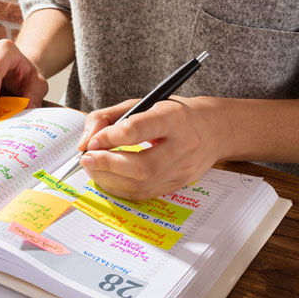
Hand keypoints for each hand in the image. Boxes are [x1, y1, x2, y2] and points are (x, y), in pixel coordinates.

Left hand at [78, 96, 222, 199]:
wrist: (212, 130)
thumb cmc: (172, 114)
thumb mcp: (141, 103)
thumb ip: (108, 117)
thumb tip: (85, 142)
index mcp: (174, 118)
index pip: (138, 129)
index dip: (110, 137)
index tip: (92, 142)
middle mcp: (183, 146)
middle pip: (142, 166)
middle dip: (107, 164)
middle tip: (86, 159)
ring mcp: (182, 170)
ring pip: (141, 184)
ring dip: (109, 179)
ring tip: (93, 168)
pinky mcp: (178, 185)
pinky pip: (143, 194)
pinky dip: (119, 188)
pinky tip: (107, 178)